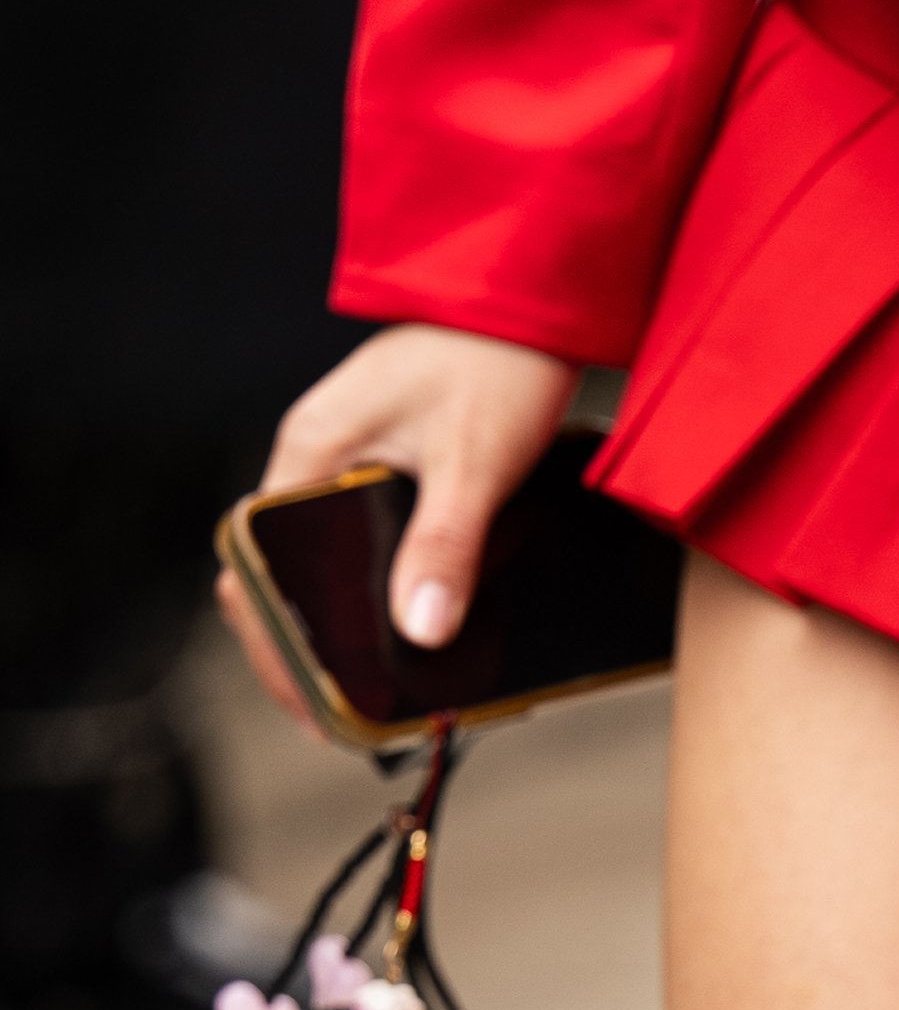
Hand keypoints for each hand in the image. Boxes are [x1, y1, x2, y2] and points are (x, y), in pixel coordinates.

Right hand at [217, 323, 578, 727]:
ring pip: (320, 557)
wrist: (532, 294)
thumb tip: (419, 632)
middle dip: (303, 647)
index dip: (275, 644)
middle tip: (347, 715)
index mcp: (312, 452)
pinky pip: (360, 536)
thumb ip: (444, 545)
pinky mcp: (387, 461)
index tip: (310, 703)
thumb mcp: (475, 461)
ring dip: (340, 620)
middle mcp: (315, 456)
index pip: (256, 566)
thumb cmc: (497, 355)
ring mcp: (348, 458)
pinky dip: (374, 585)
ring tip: (377, 686)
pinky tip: (412, 620)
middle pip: (280, 571)